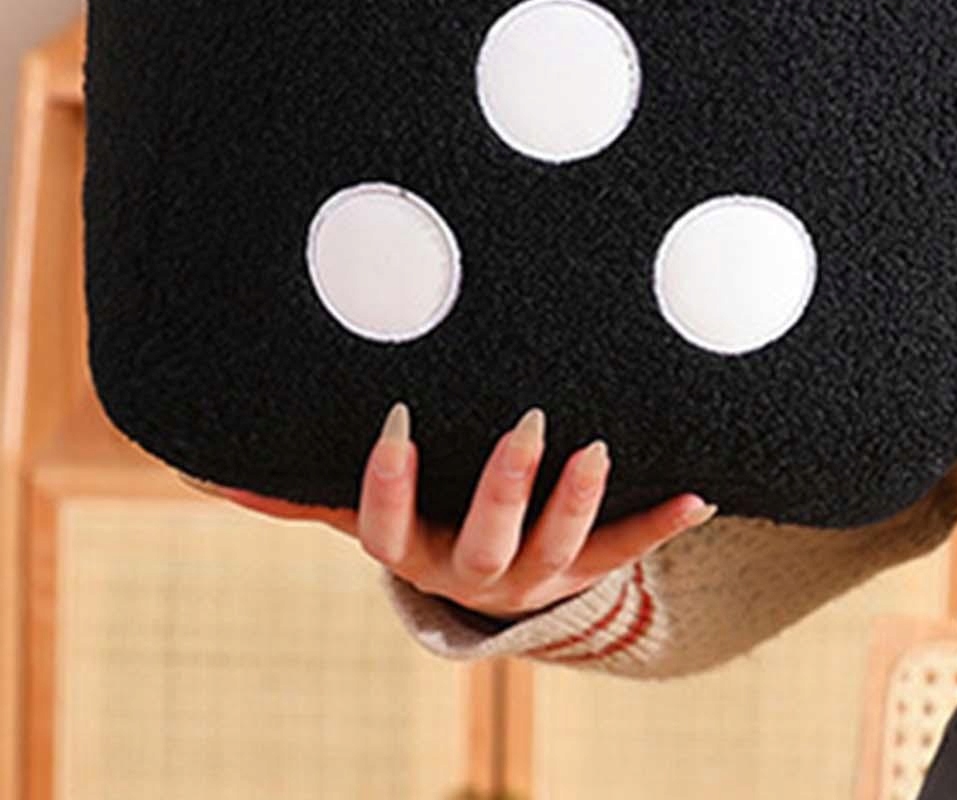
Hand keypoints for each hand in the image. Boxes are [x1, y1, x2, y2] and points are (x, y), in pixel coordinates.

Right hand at [175, 404, 717, 621]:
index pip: (388, 531)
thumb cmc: (428, 526)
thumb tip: (202, 473)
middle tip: (530, 422)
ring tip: (602, 446)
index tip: (398, 425)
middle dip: (506, 486)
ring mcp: (539, 575)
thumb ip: (300, 496)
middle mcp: (477, 572)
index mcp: (418, 552)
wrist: (503, 586)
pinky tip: (703, 492)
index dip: (390, 487)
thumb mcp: (370, 513)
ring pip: (560, 550)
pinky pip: (629, 550)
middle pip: (485, 544)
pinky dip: (664, 521)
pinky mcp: (591, 565)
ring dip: (581, 500)